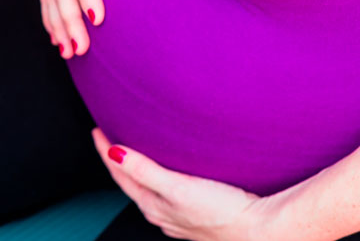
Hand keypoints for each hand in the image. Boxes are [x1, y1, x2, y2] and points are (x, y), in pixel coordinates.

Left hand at [93, 129, 269, 239]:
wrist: (262, 232)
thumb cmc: (223, 212)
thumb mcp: (178, 187)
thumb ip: (144, 170)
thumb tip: (113, 153)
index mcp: (152, 206)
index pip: (119, 175)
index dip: (105, 151)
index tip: (97, 130)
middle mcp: (162, 214)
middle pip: (130, 182)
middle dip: (118, 160)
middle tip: (110, 135)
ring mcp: (179, 217)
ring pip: (149, 189)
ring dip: (139, 170)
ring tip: (136, 150)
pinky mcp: (198, 216)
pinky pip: (169, 194)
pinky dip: (161, 179)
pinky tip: (171, 175)